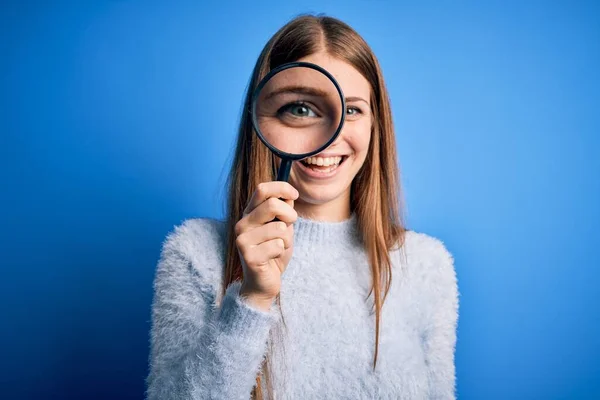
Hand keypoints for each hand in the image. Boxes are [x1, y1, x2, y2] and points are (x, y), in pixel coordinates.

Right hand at [234, 181, 298, 310]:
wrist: (264, 283)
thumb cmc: (273, 253)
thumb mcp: (282, 228)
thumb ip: (284, 211)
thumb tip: (289, 194)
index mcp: (249, 214)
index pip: (262, 189)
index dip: (282, 188)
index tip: (294, 195)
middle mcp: (242, 224)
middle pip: (273, 205)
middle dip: (290, 215)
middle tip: (290, 226)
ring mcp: (243, 240)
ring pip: (279, 228)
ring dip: (287, 239)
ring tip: (279, 248)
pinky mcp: (248, 255)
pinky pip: (278, 245)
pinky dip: (282, 252)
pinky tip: (272, 259)